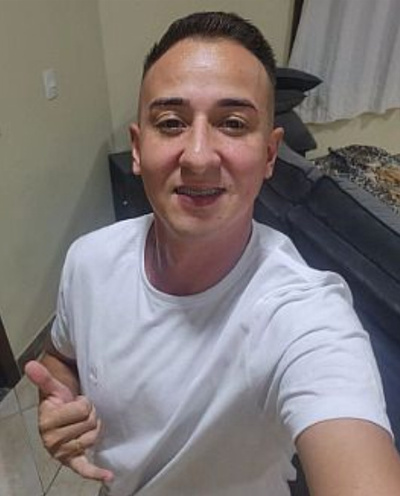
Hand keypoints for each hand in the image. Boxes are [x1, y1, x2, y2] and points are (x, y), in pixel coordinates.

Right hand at [25, 360, 113, 481]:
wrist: (60, 413)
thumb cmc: (59, 400)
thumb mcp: (53, 387)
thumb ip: (44, 377)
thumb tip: (30, 365)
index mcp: (47, 422)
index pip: (84, 409)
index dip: (85, 403)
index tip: (75, 402)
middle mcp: (52, 441)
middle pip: (90, 424)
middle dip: (90, 415)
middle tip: (80, 413)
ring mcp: (62, 453)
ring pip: (93, 437)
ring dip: (93, 428)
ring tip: (82, 423)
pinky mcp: (72, 462)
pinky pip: (84, 469)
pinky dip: (96, 473)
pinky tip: (108, 476)